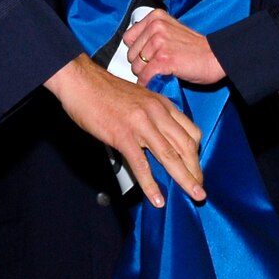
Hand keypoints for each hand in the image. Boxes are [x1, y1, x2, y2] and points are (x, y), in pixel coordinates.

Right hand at [44, 55, 205, 206]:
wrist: (80, 81)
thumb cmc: (103, 91)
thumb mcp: (138, 99)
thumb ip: (151, 117)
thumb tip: (157, 141)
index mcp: (161, 104)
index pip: (190, 131)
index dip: (197, 154)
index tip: (196, 168)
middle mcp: (156, 113)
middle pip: (186, 146)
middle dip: (195, 171)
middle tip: (199, 189)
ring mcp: (141, 124)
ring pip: (170, 156)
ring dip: (184, 179)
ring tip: (192, 195)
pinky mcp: (123, 135)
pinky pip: (141, 164)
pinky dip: (151, 185)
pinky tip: (156, 198)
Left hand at [123, 10, 225, 88]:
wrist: (215, 58)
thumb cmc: (196, 48)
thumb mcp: (171, 30)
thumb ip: (151, 34)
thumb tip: (132, 49)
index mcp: (156, 17)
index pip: (128, 38)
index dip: (137, 50)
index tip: (147, 55)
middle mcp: (156, 27)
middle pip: (131, 54)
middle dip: (141, 64)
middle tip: (157, 66)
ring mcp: (159, 43)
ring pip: (137, 67)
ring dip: (146, 74)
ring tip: (161, 71)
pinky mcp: (163, 60)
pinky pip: (145, 77)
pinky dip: (150, 83)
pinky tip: (161, 79)